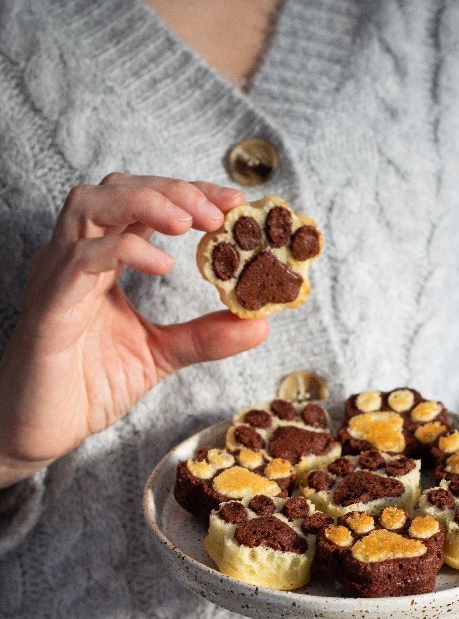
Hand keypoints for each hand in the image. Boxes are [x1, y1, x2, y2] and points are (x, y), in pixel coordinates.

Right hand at [0, 173, 267, 486]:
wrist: (38, 430)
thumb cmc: (85, 387)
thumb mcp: (159, 355)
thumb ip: (204, 336)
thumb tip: (259, 324)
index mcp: (100, 260)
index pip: (142, 204)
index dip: (188, 194)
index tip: (234, 204)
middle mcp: (75, 257)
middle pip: (116, 188)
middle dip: (172, 189)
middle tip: (220, 212)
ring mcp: (58, 276)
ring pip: (90, 204)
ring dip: (145, 202)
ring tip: (191, 223)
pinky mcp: (50, 305)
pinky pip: (81, 258)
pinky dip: (124, 249)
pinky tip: (163, 264)